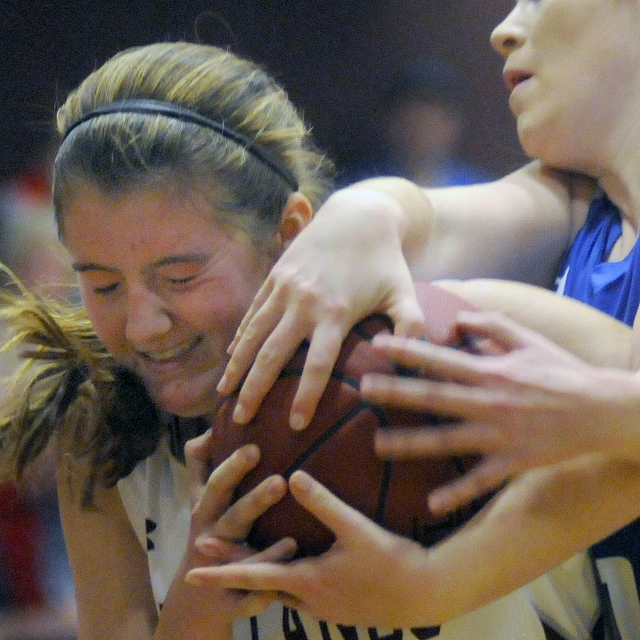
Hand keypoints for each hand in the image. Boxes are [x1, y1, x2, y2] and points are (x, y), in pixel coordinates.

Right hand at [182, 431, 297, 617]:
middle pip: (230, 517)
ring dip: (263, 552)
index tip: (255, 446)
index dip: (230, 466)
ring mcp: (219, 569)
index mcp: (207, 510)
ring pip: (239, 559)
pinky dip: (262, 596)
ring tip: (291, 541)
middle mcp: (211, 537)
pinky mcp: (231, 601)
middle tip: (280, 483)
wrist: (196, 601)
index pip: (215, 484)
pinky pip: (247, 600)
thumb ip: (203, 463)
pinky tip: (287, 596)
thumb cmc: (209, 533)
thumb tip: (212, 426)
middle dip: (253, 501)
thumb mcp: (201, 499)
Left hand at [186, 471, 435, 627]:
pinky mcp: (338, 609)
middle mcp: (309, 600)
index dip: (221, 571)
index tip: (191, 569)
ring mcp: (324, 609)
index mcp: (307, 581)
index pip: (254, 576)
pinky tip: (293, 564)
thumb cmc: (392, 562)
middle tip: (204, 552)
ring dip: (262, 574)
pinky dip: (288, 580)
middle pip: (261, 584)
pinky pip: (302, 596)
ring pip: (282, 592)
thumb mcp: (356, 529)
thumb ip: (322, 502)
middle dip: (233, 567)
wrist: (426, 596)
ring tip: (245, 555)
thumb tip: (292, 474)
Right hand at [218, 188, 425, 429]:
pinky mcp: (274, 276)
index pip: (316, 364)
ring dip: (237, 366)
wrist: (358, 215)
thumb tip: (416, 365)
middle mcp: (304, 302)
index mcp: (335, 312)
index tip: (295, 425)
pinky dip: (240, 337)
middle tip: (241, 420)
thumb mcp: (404, 292)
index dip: (305, 396)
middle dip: (254, 389)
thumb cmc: (386, 261)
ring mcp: (285, 288)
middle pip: (273, 354)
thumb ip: (410, 327)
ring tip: (223, 395)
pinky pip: (253, 312)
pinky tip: (231, 358)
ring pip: (253, 334)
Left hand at [367, 310, 626, 513]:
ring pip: (447, 440)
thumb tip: (456, 319)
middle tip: (362, 389)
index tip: (378, 344)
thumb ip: (491, 325)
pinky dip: (456, 494)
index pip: (441, 358)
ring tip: (377, 445)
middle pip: (434, 398)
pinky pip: (479, 481)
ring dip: (410, 444)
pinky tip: (431, 504)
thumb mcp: (529, 339)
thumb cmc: (564, 370)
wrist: (603, 410)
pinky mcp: (513, 463)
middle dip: (396, 393)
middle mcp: (490, 402)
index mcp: (492, 371)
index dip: (408, 350)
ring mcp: (500, 435)